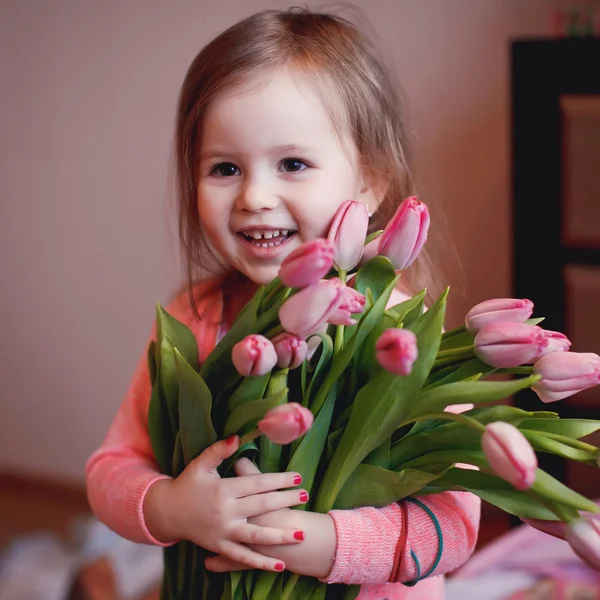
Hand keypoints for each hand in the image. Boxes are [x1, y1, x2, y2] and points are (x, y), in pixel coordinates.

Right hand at [144, 436, 307, 571]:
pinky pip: (243, 557)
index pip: (257, 484)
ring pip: (256, 536)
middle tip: (305, 496)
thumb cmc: (187, 484)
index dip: (278, 480)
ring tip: (300, 533)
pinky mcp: (220, 547)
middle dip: (285, 501)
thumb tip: (238, 437)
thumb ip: (219, 450)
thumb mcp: (201, 464)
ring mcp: (223, 532)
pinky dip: (261, 563)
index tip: (297, 477)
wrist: (167, 512)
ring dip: (279, 536)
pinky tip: (280, 565)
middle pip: (261, 506)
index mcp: (223, 490)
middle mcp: (225, 512)